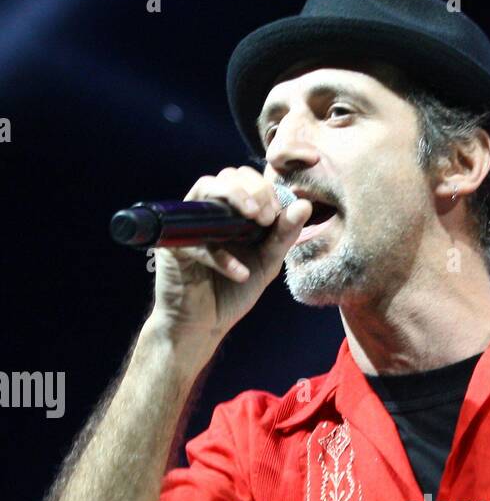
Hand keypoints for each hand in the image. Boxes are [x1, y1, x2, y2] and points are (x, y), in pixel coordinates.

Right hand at [148, 165, 312, 367]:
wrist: (203, 325)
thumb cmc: (232, 292)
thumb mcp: (266, 262)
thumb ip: (283, 235)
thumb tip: (304, 204)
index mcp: (232, 213)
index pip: (248, 179)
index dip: (265, 189)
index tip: (277, 214)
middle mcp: (210, 212)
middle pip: (228, 175)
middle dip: (253, 190)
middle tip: (267, 217)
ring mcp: (189, 225)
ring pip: (206, 188)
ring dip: (234, 197)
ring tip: (256, 221)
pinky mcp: (173, 245)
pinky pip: (195, 237)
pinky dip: (220, 256)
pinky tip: (240, 273)